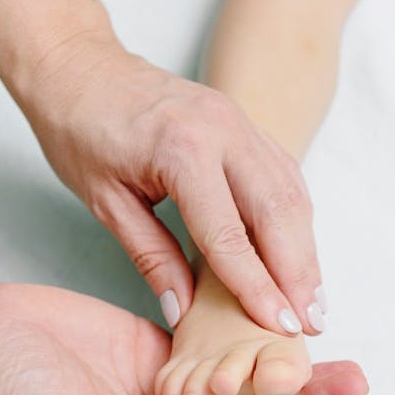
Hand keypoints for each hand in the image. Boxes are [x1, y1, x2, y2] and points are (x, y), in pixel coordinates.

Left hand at [24, 32, 325, 335]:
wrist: (80, 67)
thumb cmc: (81, 131)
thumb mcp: (106, 202)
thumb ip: (151, 258)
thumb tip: (183, 312)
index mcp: (183, 150)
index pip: (230, 235)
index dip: (257, 287)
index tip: (279, 327)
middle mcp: (223, 130)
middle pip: (278, 211)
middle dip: (300, 272)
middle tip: (311, 322)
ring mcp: (239, 121)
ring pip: (290, 191)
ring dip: (305, 247)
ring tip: (313, 296)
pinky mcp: (243, 123)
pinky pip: (282, 172)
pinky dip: (295, 216)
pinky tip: (299, 248)